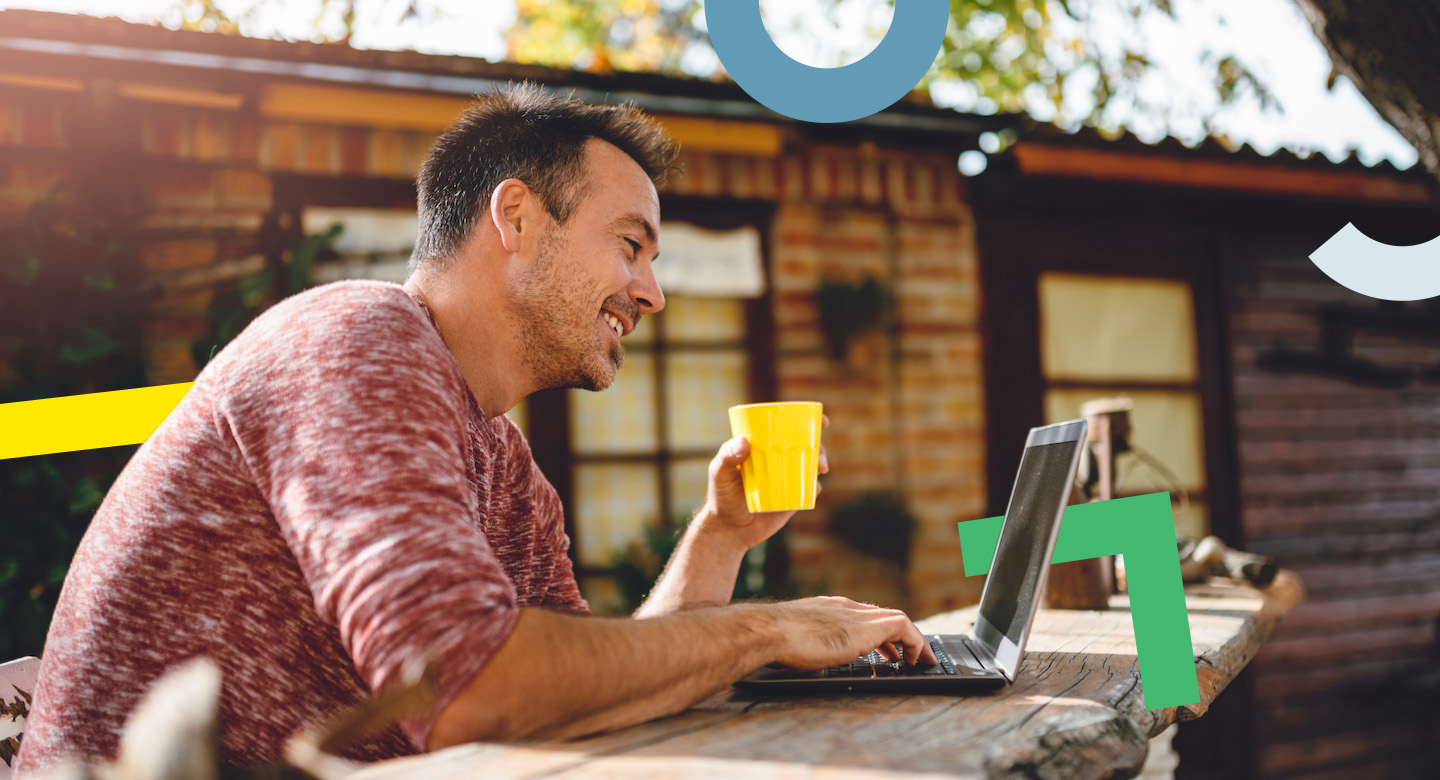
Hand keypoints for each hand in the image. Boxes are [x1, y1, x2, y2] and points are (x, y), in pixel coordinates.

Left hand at [697, 415, 829, 551]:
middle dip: (820, 445)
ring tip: (821, 468)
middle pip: (805, 446)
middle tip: (819, 453)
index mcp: (764, 446)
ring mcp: (787, 479)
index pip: (786, 428)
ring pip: (811, 466)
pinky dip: (815, 487)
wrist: (729, 529)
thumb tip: (744, 441)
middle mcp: (778, 460)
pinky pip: (809, 491)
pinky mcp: (793, 499)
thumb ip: (727, 457)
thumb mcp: (720, 474)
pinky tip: (814, 487)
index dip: (807, 421)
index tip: (822, 420)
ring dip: (821, 463)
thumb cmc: (721, 496)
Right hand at [762, 596, 938, 668]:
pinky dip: (915, 642)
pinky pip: (903, 627)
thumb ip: (806, 642)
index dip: (877, 633)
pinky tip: (916, 659)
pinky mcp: (867, 627)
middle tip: (909, 655)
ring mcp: (856, 615)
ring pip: (897, 619)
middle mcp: (845, 608)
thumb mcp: (794, 639)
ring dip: (913, 640)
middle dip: (900, 637)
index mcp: (828, 609)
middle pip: (882, 616)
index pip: (863, 616)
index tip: (885, 649)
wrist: (769, 631)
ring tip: (920, 660)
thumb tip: (803, 656)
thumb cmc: (773, 640)